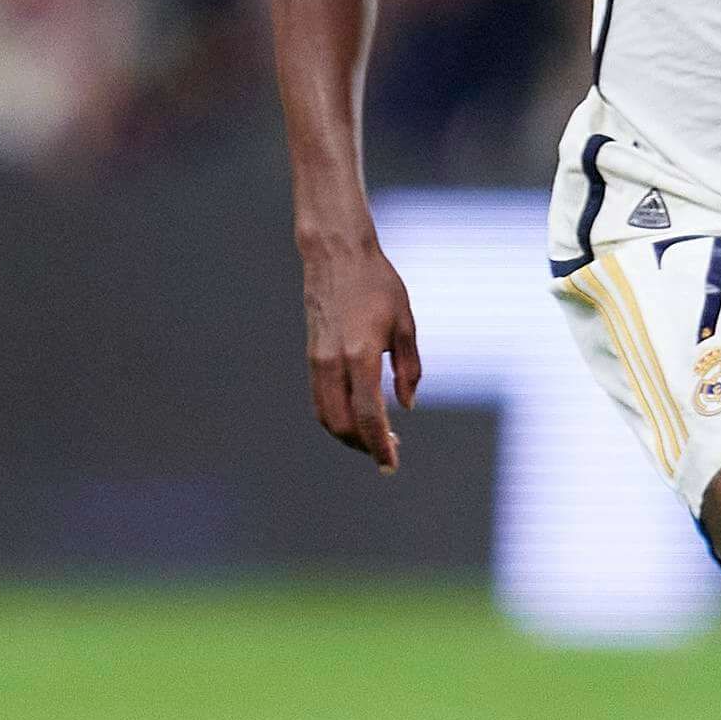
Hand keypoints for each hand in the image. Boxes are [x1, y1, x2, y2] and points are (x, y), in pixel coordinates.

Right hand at [300, 232, 422, 469]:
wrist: (336, 255)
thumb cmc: (378, 284)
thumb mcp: (406, 324)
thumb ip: (408, 368)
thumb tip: (406, 405)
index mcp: (361, 354)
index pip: (369, 415)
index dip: (380, 445)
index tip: (391, 464)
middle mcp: (333, 362)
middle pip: (342, 424)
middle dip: (365, 446)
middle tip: (390, 452)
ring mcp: (318, 360)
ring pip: (326, 416)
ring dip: (348, 435)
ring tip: (375, 439)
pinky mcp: (312, 355)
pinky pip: (320, 399)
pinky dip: (336, 417)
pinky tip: (358, 416)